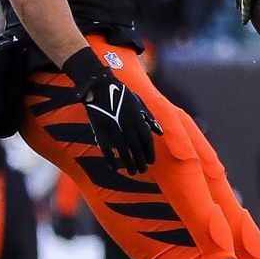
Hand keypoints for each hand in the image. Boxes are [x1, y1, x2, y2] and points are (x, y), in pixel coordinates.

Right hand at [63, 48, 162, 175]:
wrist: (100, 86)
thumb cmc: (122, 95)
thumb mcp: (139, 103)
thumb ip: (150, 118)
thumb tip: (160, 132)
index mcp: (138, 118)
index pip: (146, 140)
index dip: (150, 153)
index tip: (151, 162)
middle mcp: (127, 124)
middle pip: (136, 148)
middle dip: (141, 161)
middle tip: (143, 171)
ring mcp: (113, 128)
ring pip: (123, 151)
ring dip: (129, 164)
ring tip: (133, 172)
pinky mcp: (100, 130)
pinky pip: (106, 149)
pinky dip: (111, 160)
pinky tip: (115, 168)